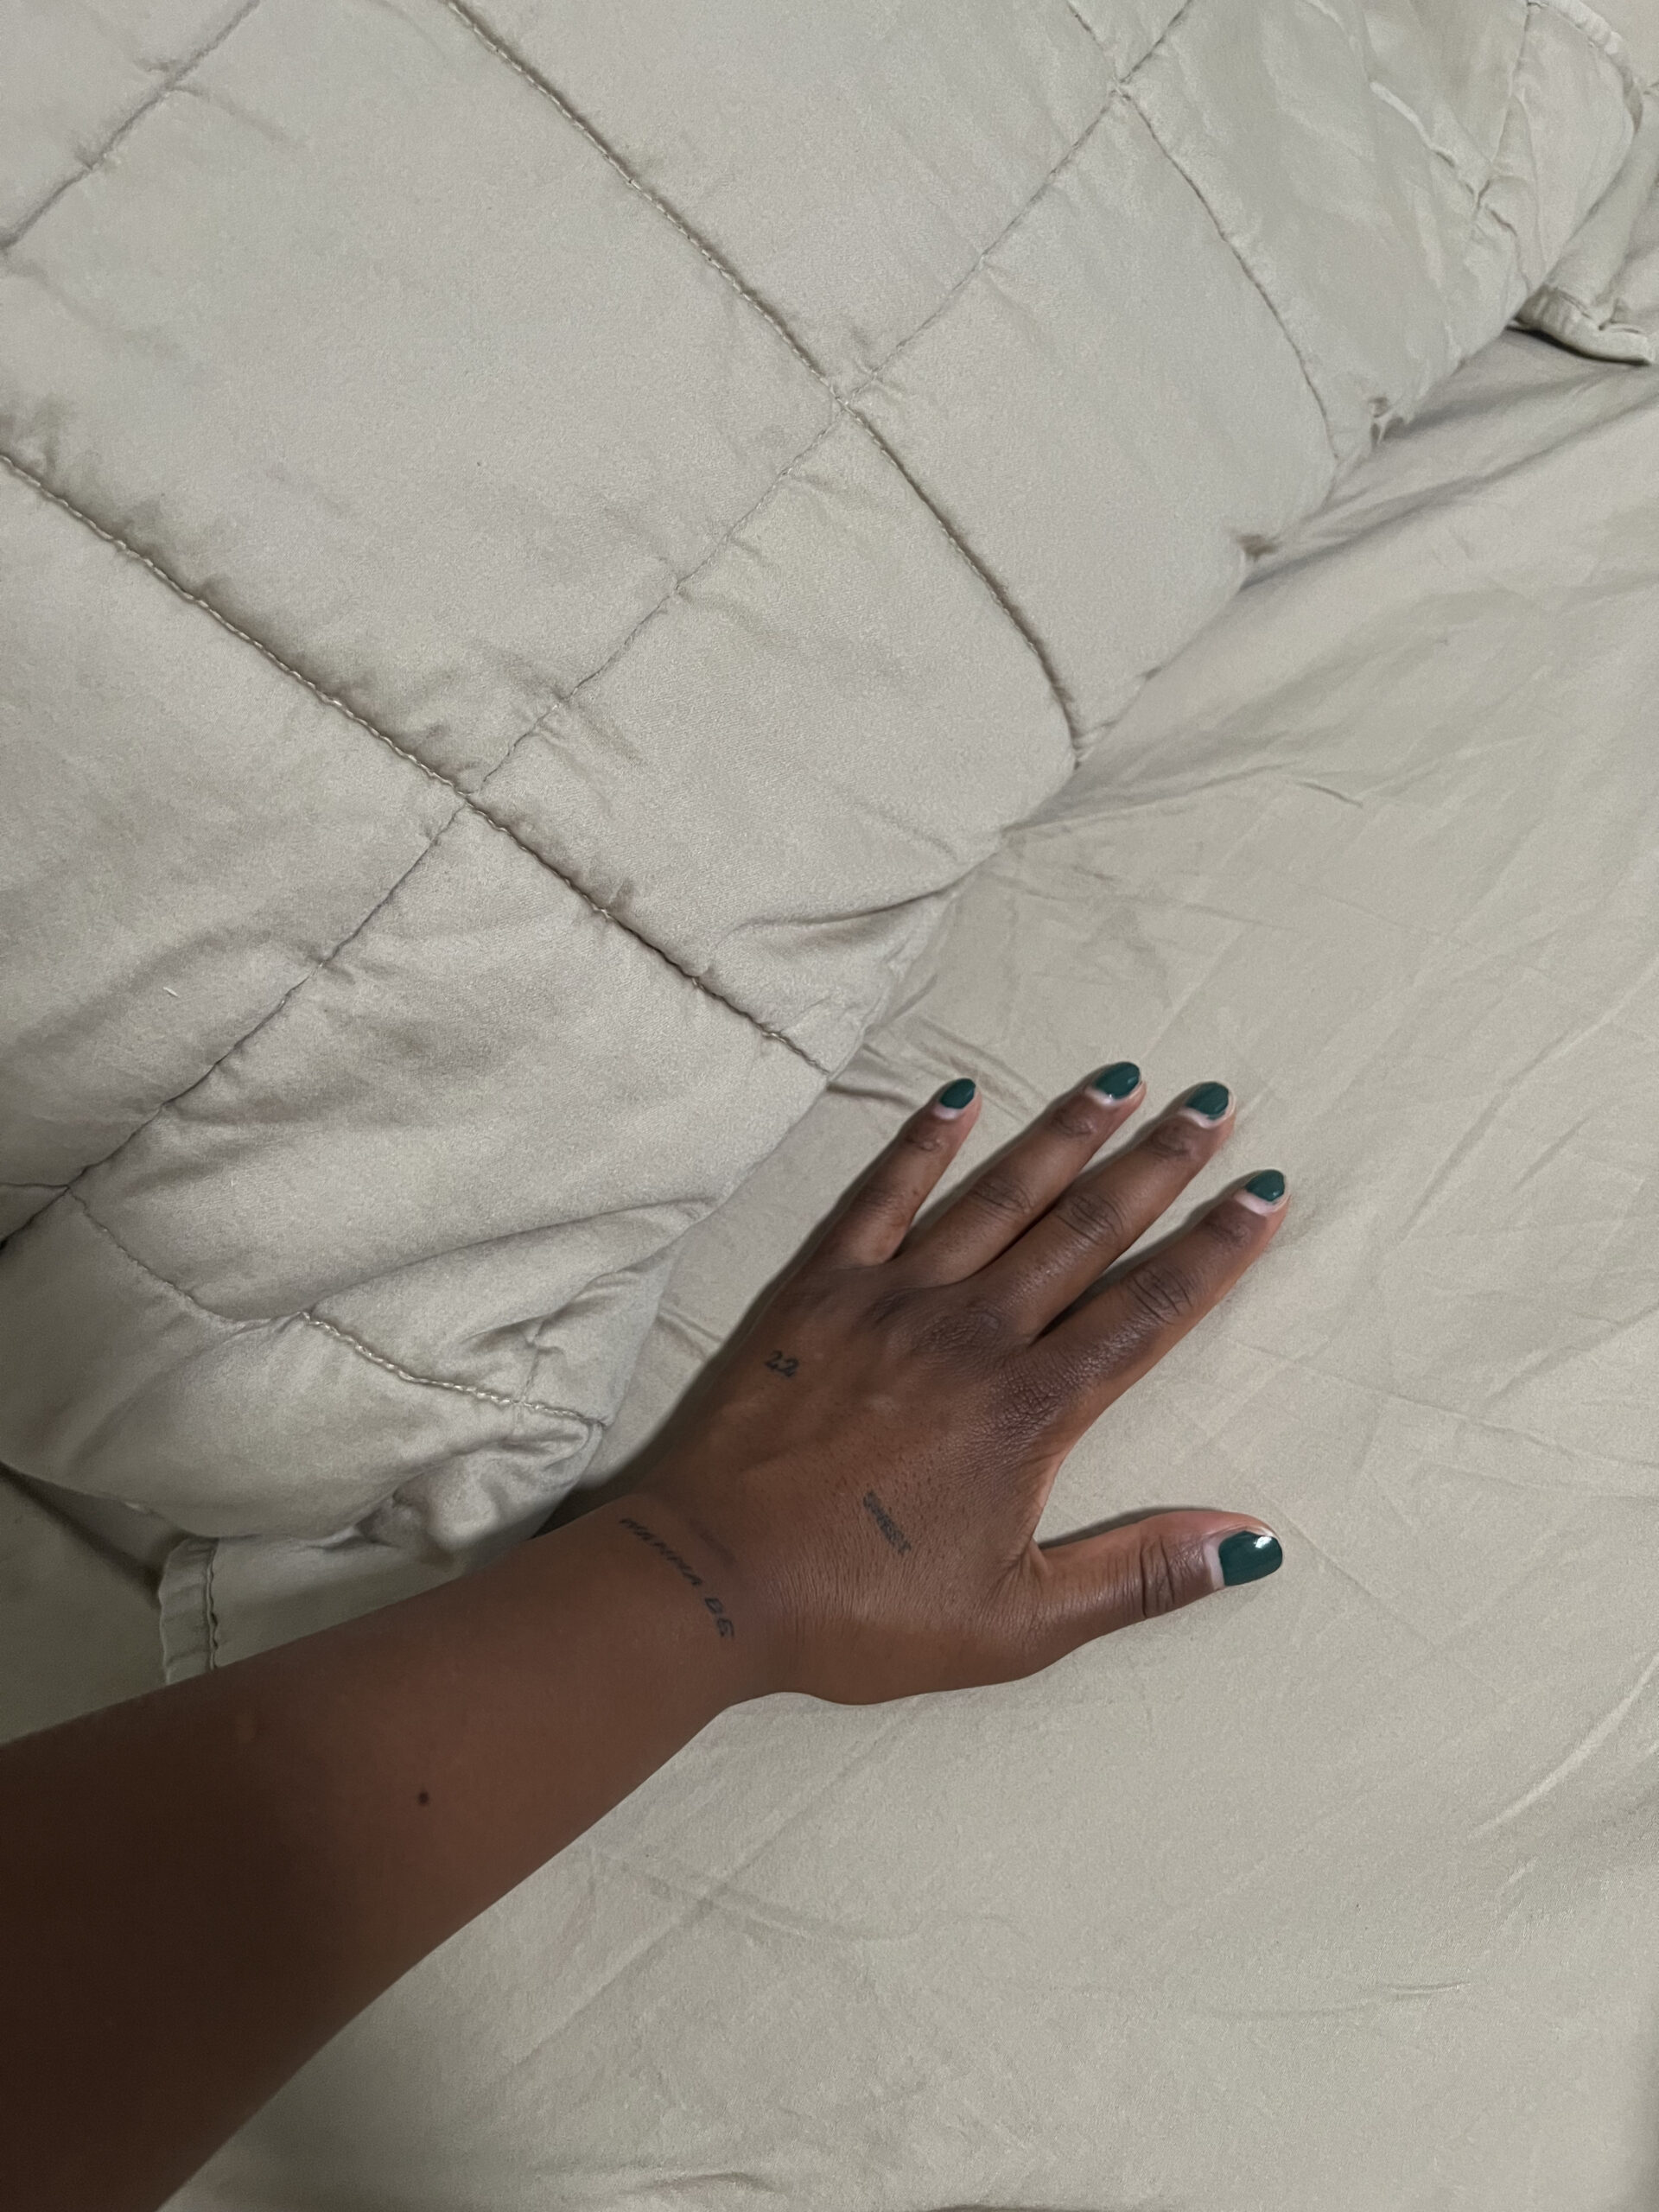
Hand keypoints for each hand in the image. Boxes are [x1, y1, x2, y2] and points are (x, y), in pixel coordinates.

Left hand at [627, 1066, 1287, 1704]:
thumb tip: (1255, 1543)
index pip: (1147, 1311)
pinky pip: (880, 1196)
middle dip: (1159, 1165)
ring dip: (1065, 1134)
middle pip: (1086, 1231)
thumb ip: (1138, 1576)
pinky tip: (959, 1095)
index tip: (1265, 1191)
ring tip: (1121, 1079)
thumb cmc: (861, 1612)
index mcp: (1031, 1411)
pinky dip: (922, 1142)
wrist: (709, 1578)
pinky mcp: (817, 1291)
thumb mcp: (1017, 1626)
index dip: (1214, 1250)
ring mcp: (892, 1301)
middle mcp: (973, 1334)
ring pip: (999, 1198)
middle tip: (1214, 1105)